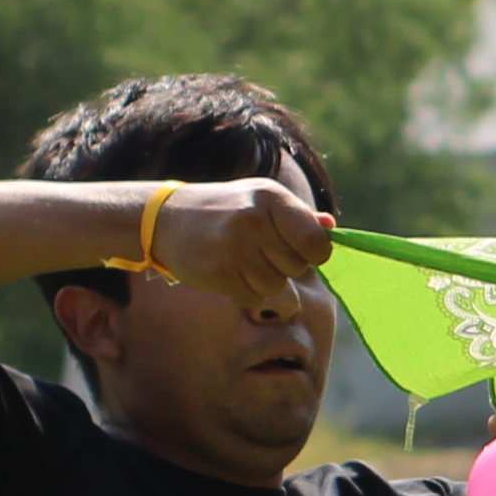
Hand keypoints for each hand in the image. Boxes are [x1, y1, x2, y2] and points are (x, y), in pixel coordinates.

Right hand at [145, 174, 328, 312]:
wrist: (163, 219)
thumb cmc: (223, 210)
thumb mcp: (258, 199)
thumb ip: (298, 216)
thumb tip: (331, 228)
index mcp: (271, 196)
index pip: (317, 242)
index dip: (315, 253)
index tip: (301, 250)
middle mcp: (254, 219)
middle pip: (297, 267)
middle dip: (283, 266)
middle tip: (258, 252)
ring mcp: (234, 246)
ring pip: (277, 287)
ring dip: (263, 281)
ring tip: (240, 260)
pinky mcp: (218, 272)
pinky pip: (254, 299)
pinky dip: (245, 293)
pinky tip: (227, 272)